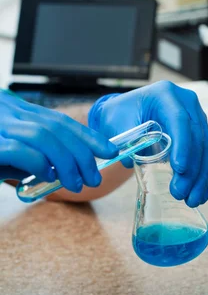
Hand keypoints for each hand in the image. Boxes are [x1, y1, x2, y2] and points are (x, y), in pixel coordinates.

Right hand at [0, 91, 117, 191]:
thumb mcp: (10, 156)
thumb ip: (35, 157)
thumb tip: (60, 169)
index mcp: (15, 111)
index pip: (59, 120)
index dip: (88, 135)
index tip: (110, 151)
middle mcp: (6, 111)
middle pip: (56, 126)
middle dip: (82, 154)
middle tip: (94, 178)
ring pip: (43, 135)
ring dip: (67, 163)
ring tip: (75, 184)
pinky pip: (21, 150)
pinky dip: (41, 164)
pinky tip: (48, 177)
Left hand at [88, 81, 207, 207]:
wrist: (129, 111)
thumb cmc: (121, 115)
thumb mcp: (115, 122)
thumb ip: (122, 139)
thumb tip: (131, 161)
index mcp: (167, 95)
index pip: (180, 121)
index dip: (183, 145)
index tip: (179, 169)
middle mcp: (188, 105)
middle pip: (197, 138)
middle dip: (192, 169)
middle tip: (180, 192)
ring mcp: (198, 119)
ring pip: (207, 150)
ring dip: (201, 178)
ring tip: (192, 200)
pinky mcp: (201, 135)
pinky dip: (207, 177)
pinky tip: (202, 194)